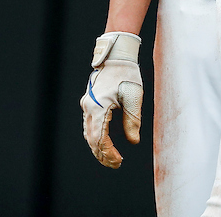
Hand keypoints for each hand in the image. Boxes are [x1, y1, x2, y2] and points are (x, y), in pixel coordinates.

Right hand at [80, 32, 142, 168]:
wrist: (117, 56)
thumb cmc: (127, 74)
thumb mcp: (134, 98)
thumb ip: (132, 121)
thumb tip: (133, 141)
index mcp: (98, 107)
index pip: (100, 138)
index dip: (108, 152)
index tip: (119, 161)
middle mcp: (89, 107)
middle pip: (91, 138)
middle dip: (102, 154)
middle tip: (116, 164)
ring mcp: (87, 104)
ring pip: (89, 133)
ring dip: (98, 147)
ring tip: (111, 158)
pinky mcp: (89, 102)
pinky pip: (89, 124)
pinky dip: (96, 136)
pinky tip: (104, 143)